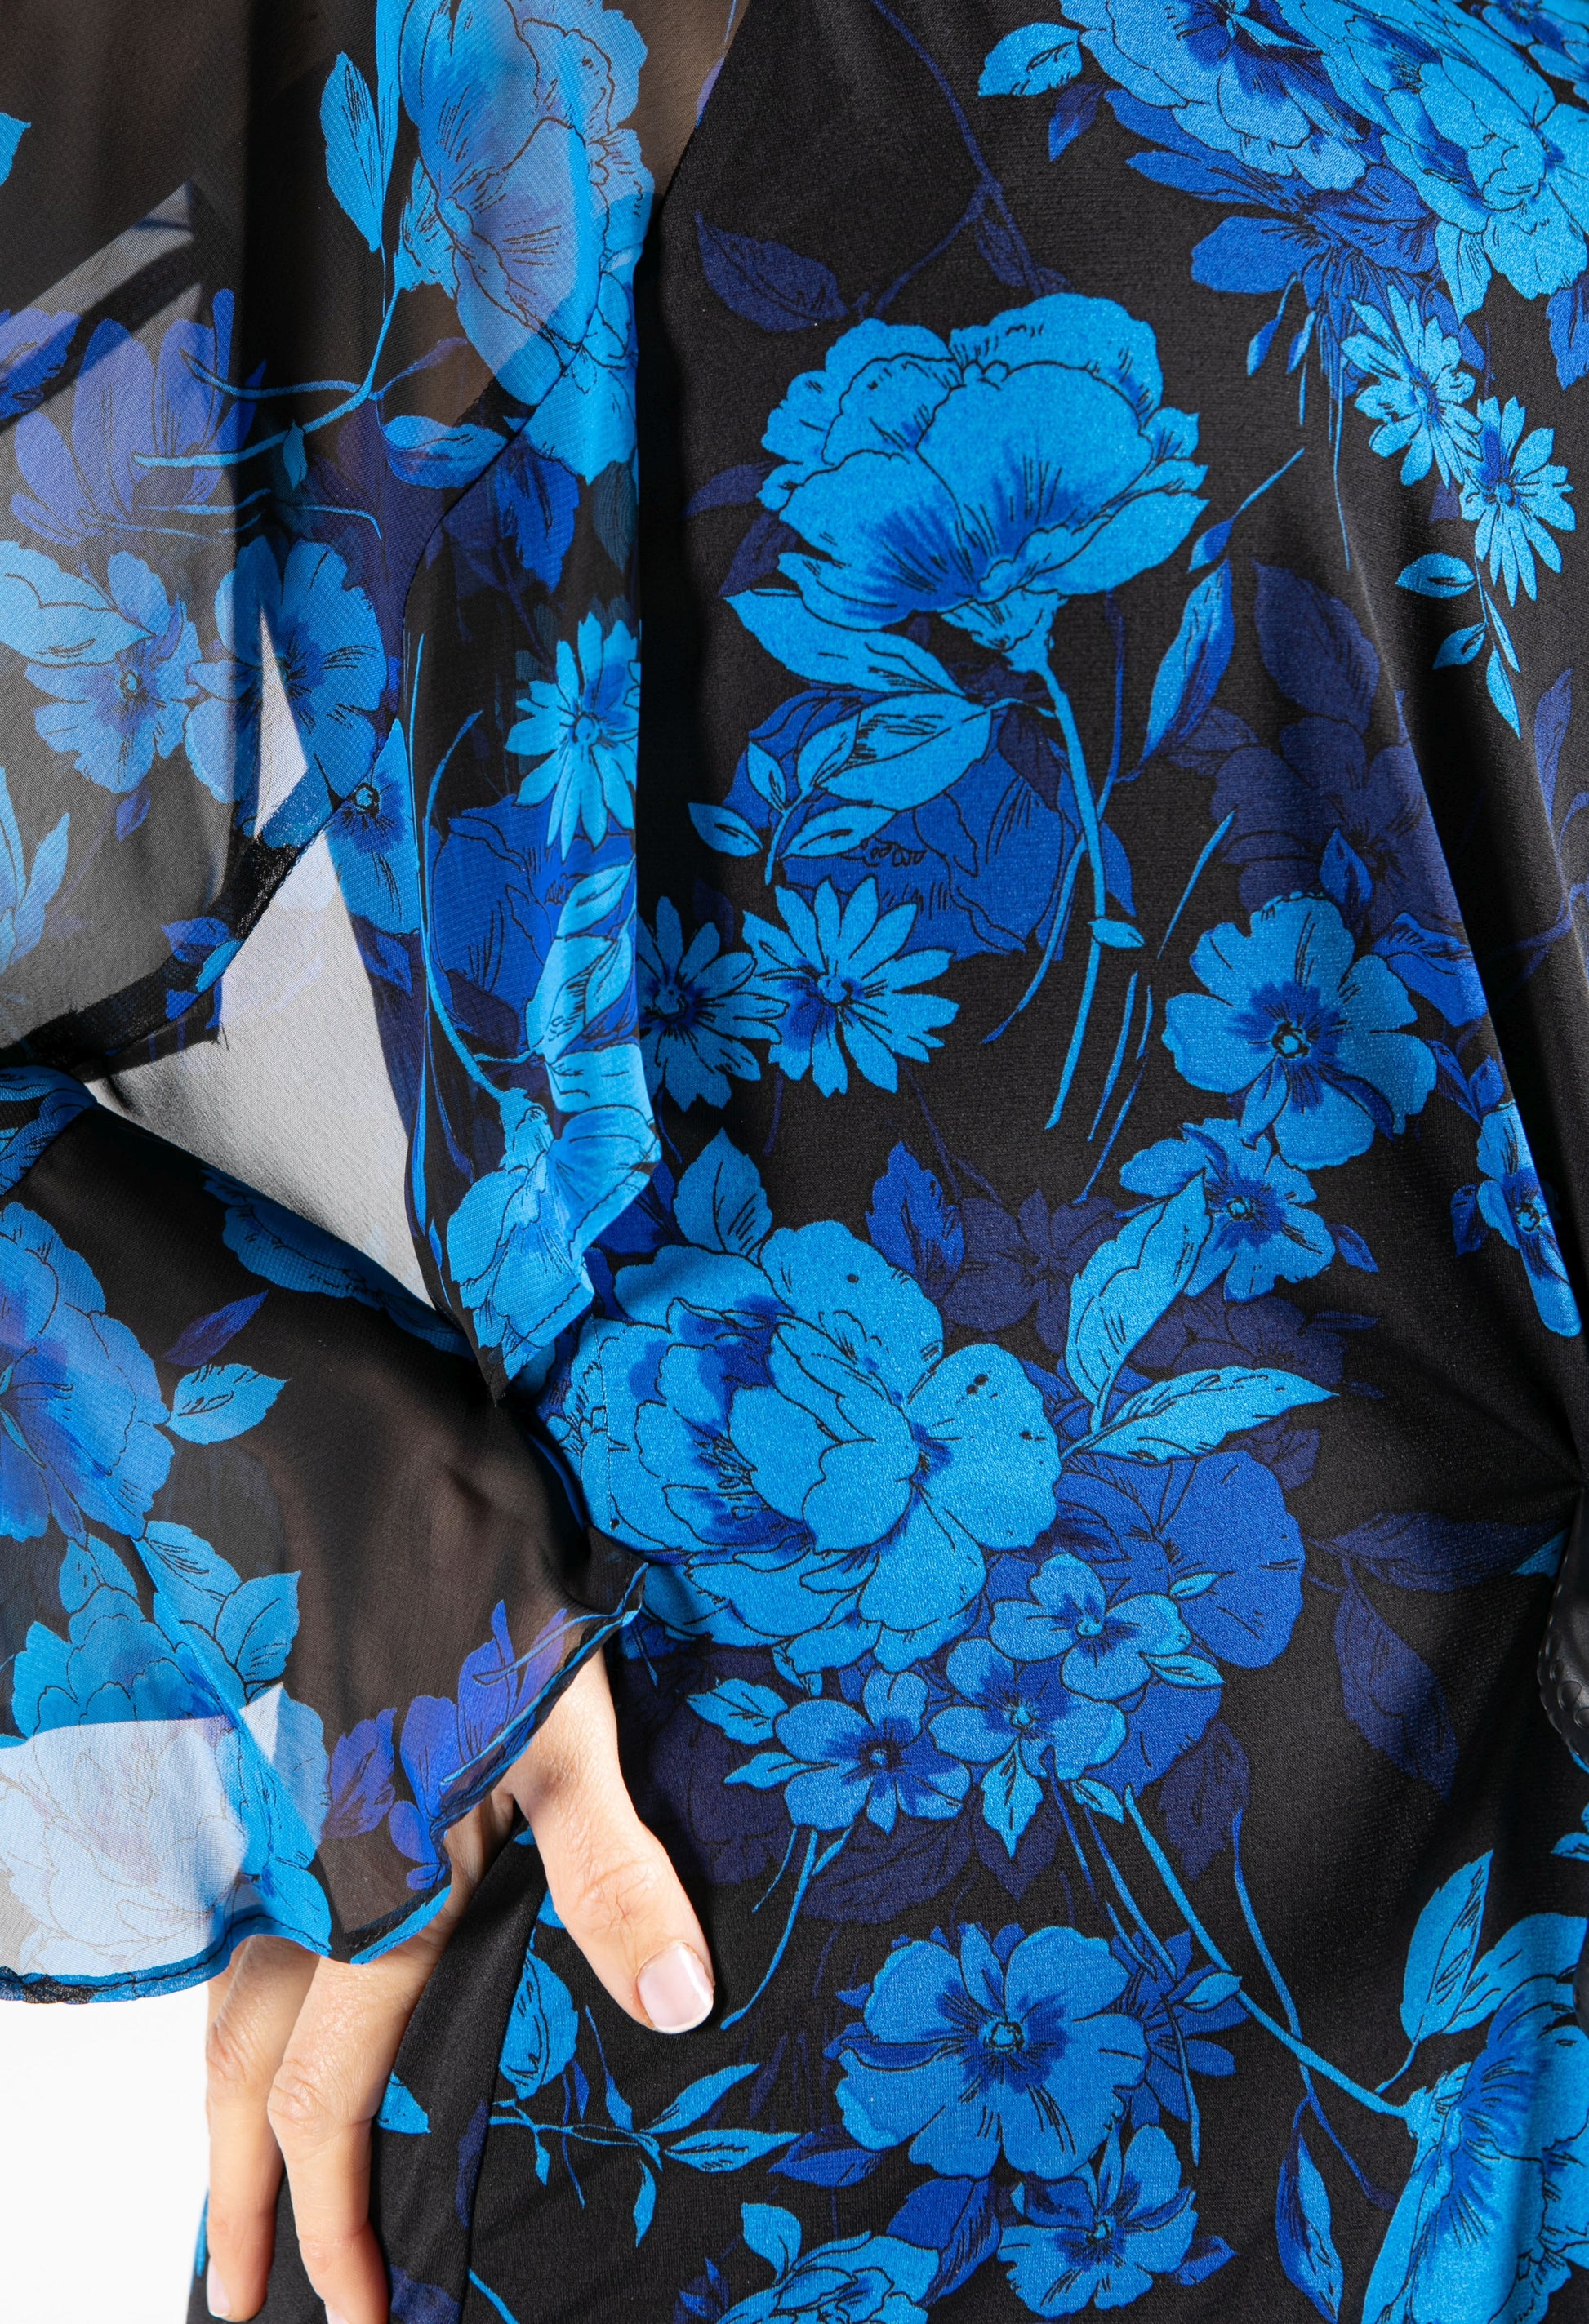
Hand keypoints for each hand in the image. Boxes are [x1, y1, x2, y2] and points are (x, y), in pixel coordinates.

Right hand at [201, 1651, 712, 2322]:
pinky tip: (253, 2019)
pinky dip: (232, 2011)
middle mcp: (299, 1877)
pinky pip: (235, 1932)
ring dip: (223, 2113)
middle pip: (240, 2075)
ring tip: (228, 2191)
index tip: (352, 2319)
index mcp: (370, 1891)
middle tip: (234, 2302)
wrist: (373, 1461)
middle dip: (241, 2202)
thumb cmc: (487, 1591)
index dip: (331, 2223)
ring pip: (224, 2006)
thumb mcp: (570, 1728)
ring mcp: (274, 1826)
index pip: (326, 2098)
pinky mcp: (278, 1779)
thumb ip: (615, 1876)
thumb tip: (679, 2010)